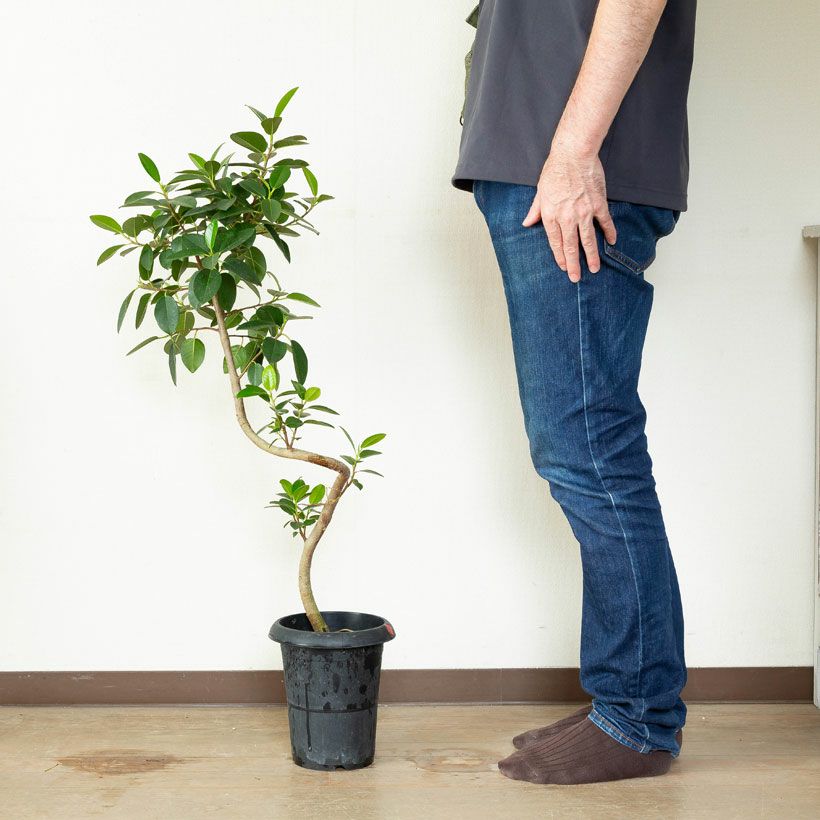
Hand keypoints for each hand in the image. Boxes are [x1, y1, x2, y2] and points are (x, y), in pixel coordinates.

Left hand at [522, 143, 616, 282]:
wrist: (573, 155)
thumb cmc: (555, 171)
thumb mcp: (540, 192)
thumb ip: (535, 210)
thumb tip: (527, 223)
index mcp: (551, 215)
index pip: (555, 242)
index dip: (560, 256)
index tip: (563, 267)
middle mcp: (567, 218)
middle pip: (571, 246)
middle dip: (573, 264)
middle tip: (576, 278)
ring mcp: (584, 212)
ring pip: (588, 239)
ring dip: (592, 256)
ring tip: (595, 269)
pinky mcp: (598, 204)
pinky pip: (605, 222)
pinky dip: (609, 233)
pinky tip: (611, 242)